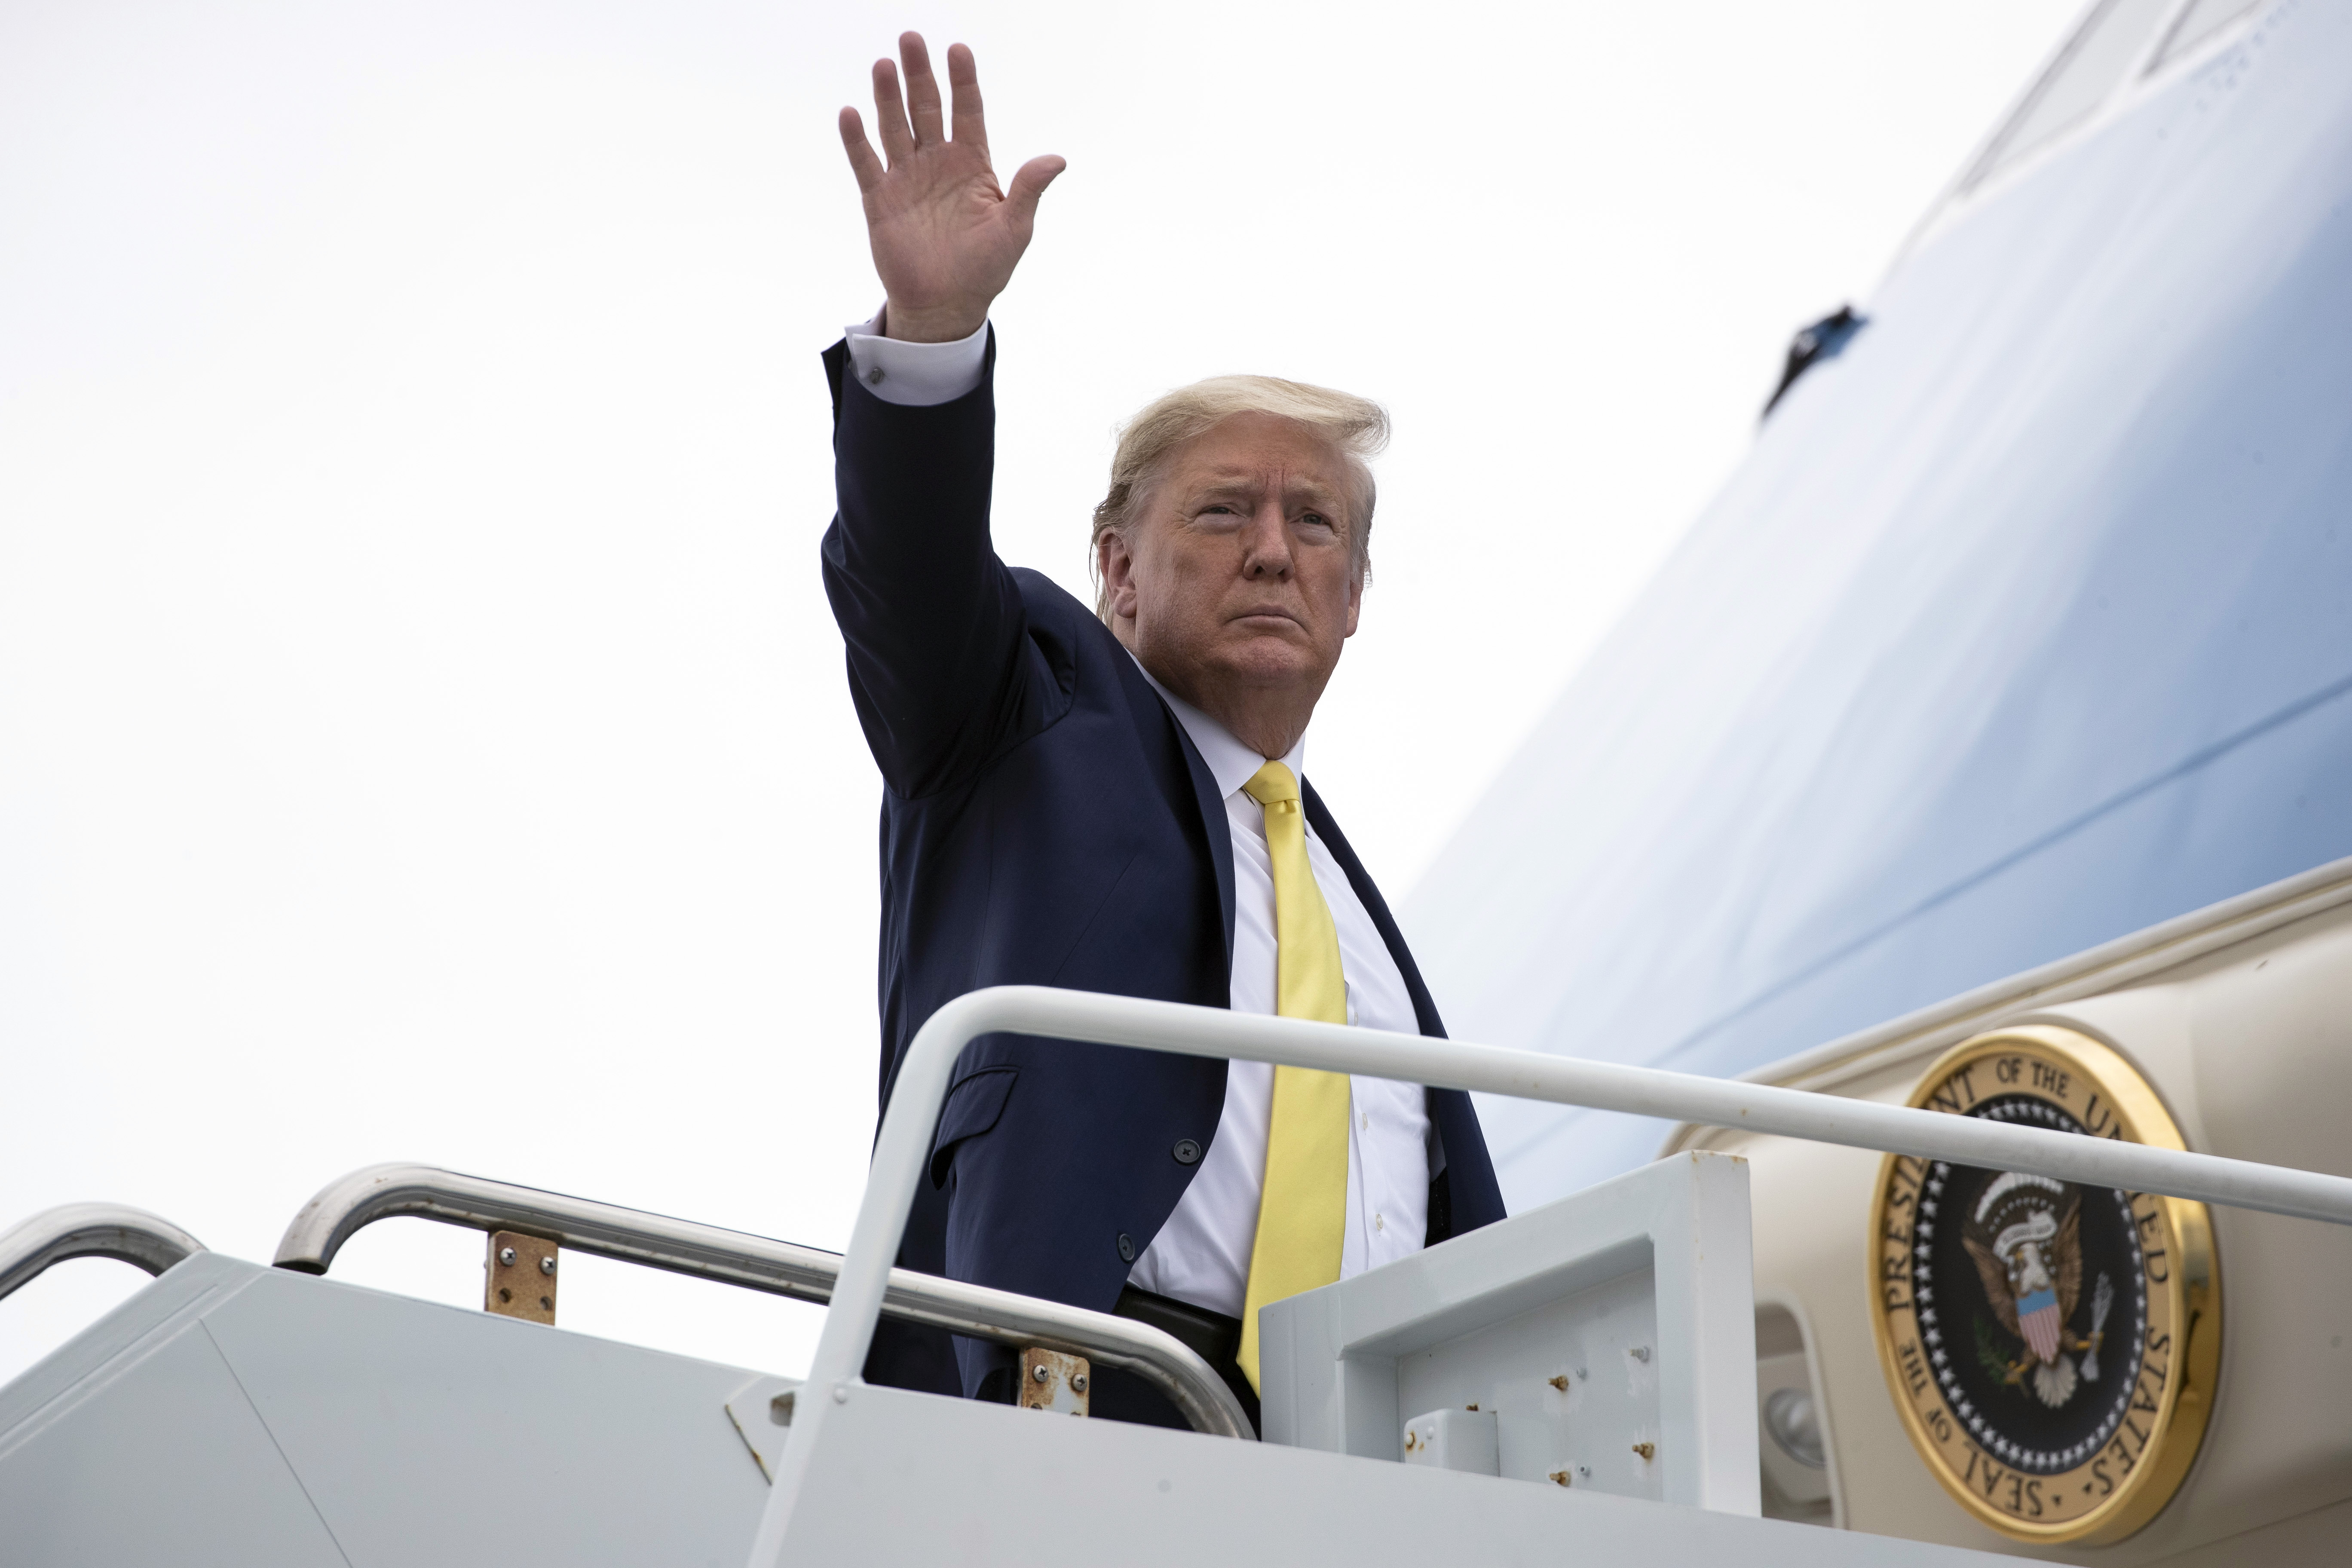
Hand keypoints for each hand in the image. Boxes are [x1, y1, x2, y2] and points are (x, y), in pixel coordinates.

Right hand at [841, 34, 1064, 342]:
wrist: (946, 305)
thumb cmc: (985, 268)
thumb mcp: (1014, 228)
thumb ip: (1029, 190)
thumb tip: (1057, 159)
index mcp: (972, 163)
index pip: (968, 111)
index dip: (963, 82)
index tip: (958, 51)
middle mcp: (937, 162)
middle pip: (926, 108)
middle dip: (919, 75)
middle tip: (911, 38)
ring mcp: (907, 177)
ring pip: (895, 127)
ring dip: (888, 96)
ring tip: (884, 65)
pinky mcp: (880, 199)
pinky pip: (867, 164)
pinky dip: (857, 140)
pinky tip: (851, 114)